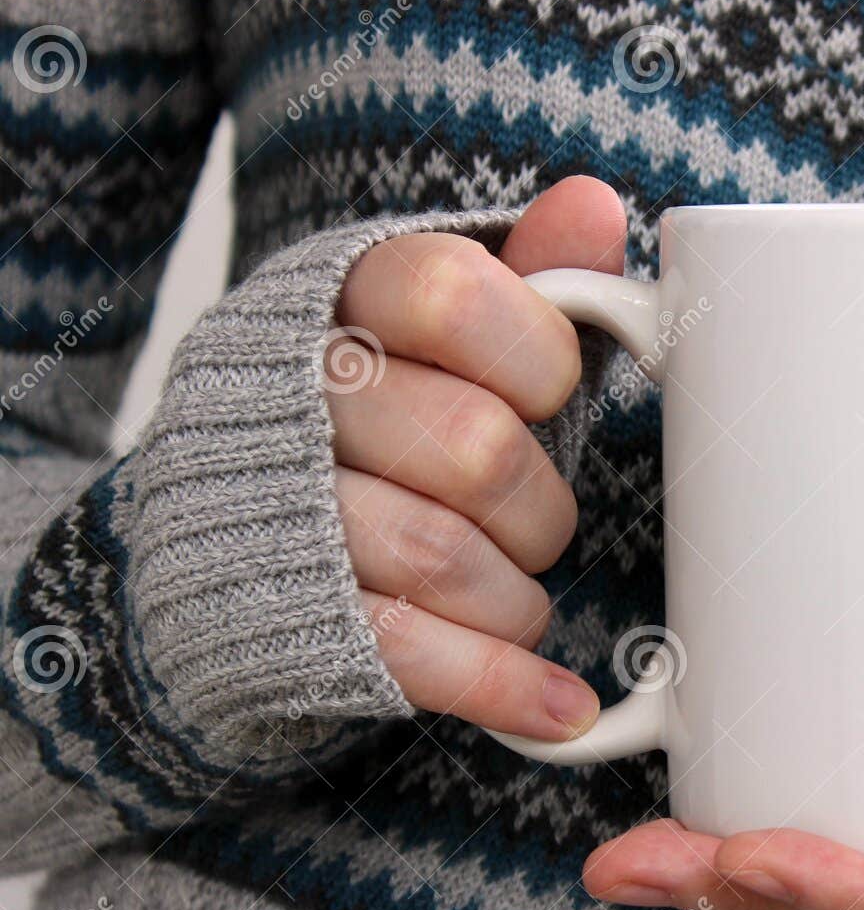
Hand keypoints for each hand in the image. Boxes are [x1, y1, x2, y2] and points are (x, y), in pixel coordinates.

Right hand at [328, 176, 626, 741]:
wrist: (223, 547)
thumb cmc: (380, 430)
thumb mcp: (448, 343)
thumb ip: (523, 277)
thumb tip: (593, 205)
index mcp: (340, 304)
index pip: (449, 295)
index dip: (536, 357)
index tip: (550, 392)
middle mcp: (294, 398)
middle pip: (473, 446)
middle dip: (540, 504)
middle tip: (534, 518)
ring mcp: (280, 514)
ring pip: (441, 554)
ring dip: (517, 595)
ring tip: (519, 597)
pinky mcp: (287, 619)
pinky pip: (407, 652)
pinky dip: (499, 685)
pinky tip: (556, 705)